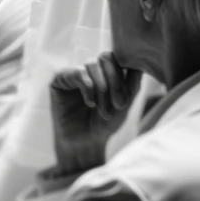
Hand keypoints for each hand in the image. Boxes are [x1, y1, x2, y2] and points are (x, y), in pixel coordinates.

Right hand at [49, 52, 143, 176]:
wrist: (85, 143)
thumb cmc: (105, 124)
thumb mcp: (125, 103)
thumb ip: (132, 82)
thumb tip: (140, 63)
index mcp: (105, 72)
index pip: (117, 58)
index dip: (124, 76)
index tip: (125, 101)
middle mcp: (89, 70)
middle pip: (105, 57)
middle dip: (114, 81)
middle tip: (117, 104)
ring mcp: (74, 73)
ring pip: (92, 64)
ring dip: (102, 88)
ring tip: (102, 110)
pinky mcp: (59, 79)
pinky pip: (78, 72)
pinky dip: (88, 88)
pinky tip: (90, 104)